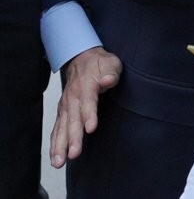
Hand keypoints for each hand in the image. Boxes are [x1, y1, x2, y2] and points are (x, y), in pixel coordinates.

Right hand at [50, 46, 121, 167]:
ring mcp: (65, 106)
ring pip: (61, 128)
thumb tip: (108, 80)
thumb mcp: (111, 63)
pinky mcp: (63, 112)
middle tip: (73, 154)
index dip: (89, 115)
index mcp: (86, 86)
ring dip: (60, 146)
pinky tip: (55, 158)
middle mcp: (72, 98)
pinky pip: (57, 130)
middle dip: (73, 138)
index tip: (90, 129)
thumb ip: (111, 73)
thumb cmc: (100, 63)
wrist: (81, 58)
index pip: (88, 102)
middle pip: (73, 120)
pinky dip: (54, 144)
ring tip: (59, 162)